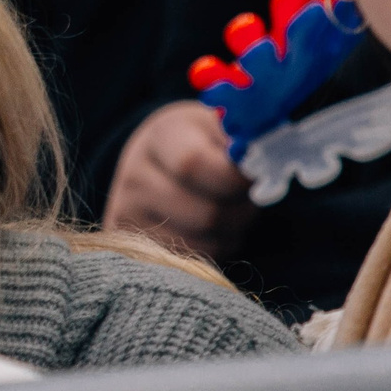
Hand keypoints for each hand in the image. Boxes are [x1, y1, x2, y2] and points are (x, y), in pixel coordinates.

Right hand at [104, 101, 255, 259]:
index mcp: (161, 137)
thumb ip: (240, 144)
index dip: (235, 180)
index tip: (257, 179)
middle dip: (241, 212)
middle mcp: (135, 177)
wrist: (155, 161)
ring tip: (231, 213)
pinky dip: (212, 250)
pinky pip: (190, 263)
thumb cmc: (200, 143)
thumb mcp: (218, 128)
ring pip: (202, 244)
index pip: (192, 165)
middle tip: (250, 201)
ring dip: (230, 235)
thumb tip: (261, 167)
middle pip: (205, 214)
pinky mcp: (134, 246)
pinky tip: (211, 230)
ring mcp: (129, 216)